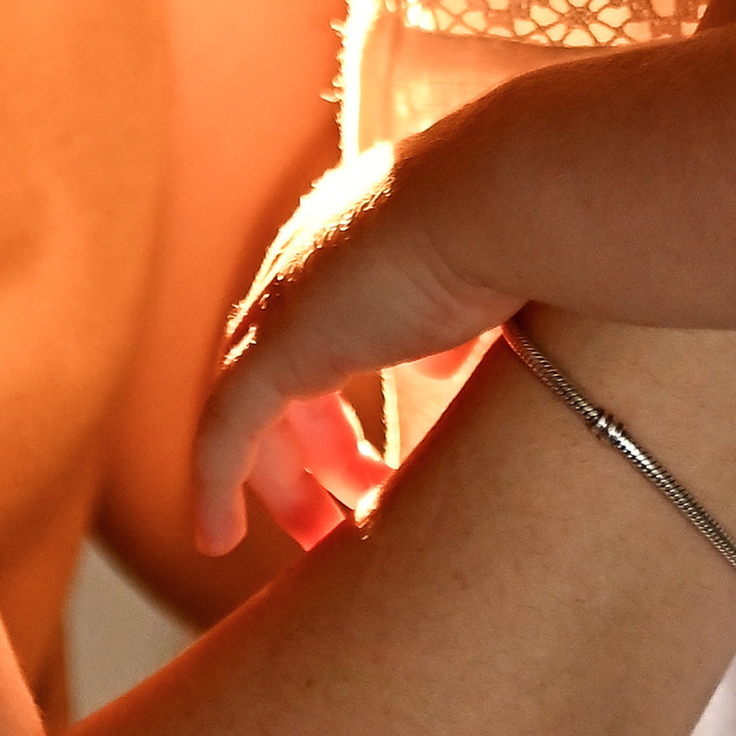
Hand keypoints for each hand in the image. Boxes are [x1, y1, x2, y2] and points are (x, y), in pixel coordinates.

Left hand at [191, 141, 491, 555]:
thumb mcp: (482, 286)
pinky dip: (216, 484)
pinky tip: (218, 539)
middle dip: (309, 448)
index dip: (334, 396)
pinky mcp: (275, 346)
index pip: (319, 328)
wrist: (503, 197)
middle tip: (339, 514)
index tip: (363, 461)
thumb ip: (452, 324)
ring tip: (318, 538)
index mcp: (355, 239)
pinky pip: (225, 431)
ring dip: (281, 477)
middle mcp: (306, 262)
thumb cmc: (518, 232)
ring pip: (250, 407)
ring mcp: (284, 302)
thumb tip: (436, 367)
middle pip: (278, 370)